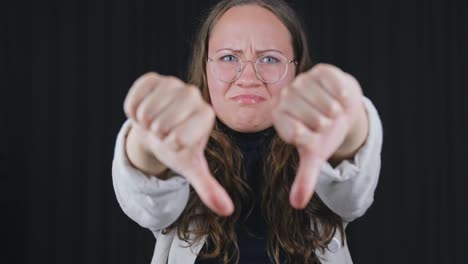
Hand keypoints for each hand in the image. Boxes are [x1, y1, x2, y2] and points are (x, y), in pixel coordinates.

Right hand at [124, 72, 233, 215]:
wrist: (158, 128)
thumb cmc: (177, 147)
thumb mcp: (192, 167)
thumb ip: (209, 188)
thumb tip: (227, 211)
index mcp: (207, 115)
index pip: (179, 139)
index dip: (171, 146)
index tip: (176, 142)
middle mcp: (193, 94)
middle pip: (161, 125)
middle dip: (157, 136)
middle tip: (163, 133)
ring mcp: (173, 82)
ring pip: (146, 112)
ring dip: (144, 124)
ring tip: (154, 123)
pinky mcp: (153, 78)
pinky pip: (133, 100)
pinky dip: (133, 112)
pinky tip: (144, 112)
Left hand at [272, 64, 364, 208]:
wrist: (340, 107)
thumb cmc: (323, 133)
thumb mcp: (314, 155)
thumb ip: (304, 178)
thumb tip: (297, 204)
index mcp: (279, 118)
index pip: (296, 134)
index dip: (312, 138)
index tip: (314, 136)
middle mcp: (285, 97)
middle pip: (314, 119)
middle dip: (327, 126)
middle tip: (327, 123)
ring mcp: (302, 82)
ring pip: (325, 103)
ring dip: (336, 112)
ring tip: (334, 111)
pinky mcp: (319, 71)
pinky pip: (334, 85)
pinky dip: (342, 95)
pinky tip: (341, 98)